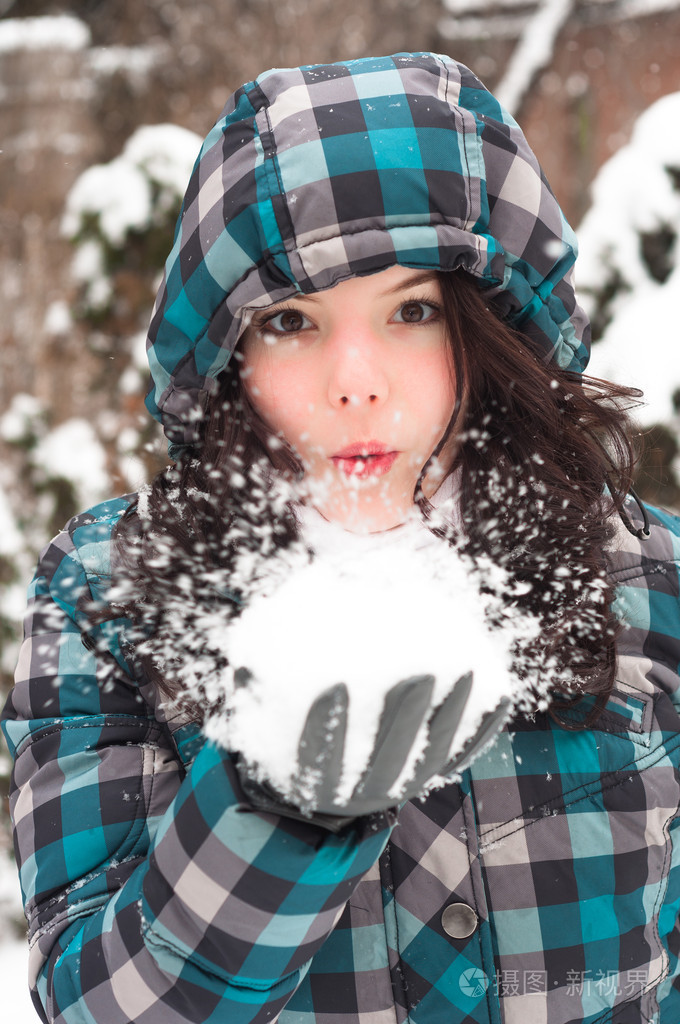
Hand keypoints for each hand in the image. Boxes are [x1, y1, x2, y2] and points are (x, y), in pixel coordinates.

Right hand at [236, 672, 509, 828]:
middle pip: (387, 757)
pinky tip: (498, 692)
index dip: (324, 725)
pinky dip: (482, 728)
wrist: (314, 794)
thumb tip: (248, 657)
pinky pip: (460, 756)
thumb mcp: (258, 722)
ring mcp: (400, 788)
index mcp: (310, 783)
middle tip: (417, 669)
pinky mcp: (428, 778)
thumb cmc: (281, 739)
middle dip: (404, 714)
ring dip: (451, 715)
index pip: (319, 757)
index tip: (332, 683)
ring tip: (465, 669)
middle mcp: (361, 795)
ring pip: (432, 757)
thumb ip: (254, 691)